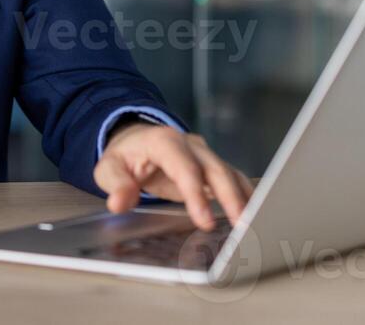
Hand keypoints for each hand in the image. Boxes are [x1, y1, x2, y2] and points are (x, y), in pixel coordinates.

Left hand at [93, 121, 253, 230]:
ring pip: (230, 174)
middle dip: (230, 197)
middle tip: (241, 225)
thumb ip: (116, 184)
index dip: (196, 194)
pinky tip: (254, 214)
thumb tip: (120, 203)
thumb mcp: (109, 168)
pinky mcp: (212, 168)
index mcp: (164, 142)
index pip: (184, 167)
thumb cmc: (125, 156)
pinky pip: (234, 180)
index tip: (203, 221)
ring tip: (254, 224)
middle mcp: (190, 145)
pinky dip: (245, 196)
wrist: (136, 140)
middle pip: (216, 169)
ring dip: (243, 198)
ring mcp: (204, 155)